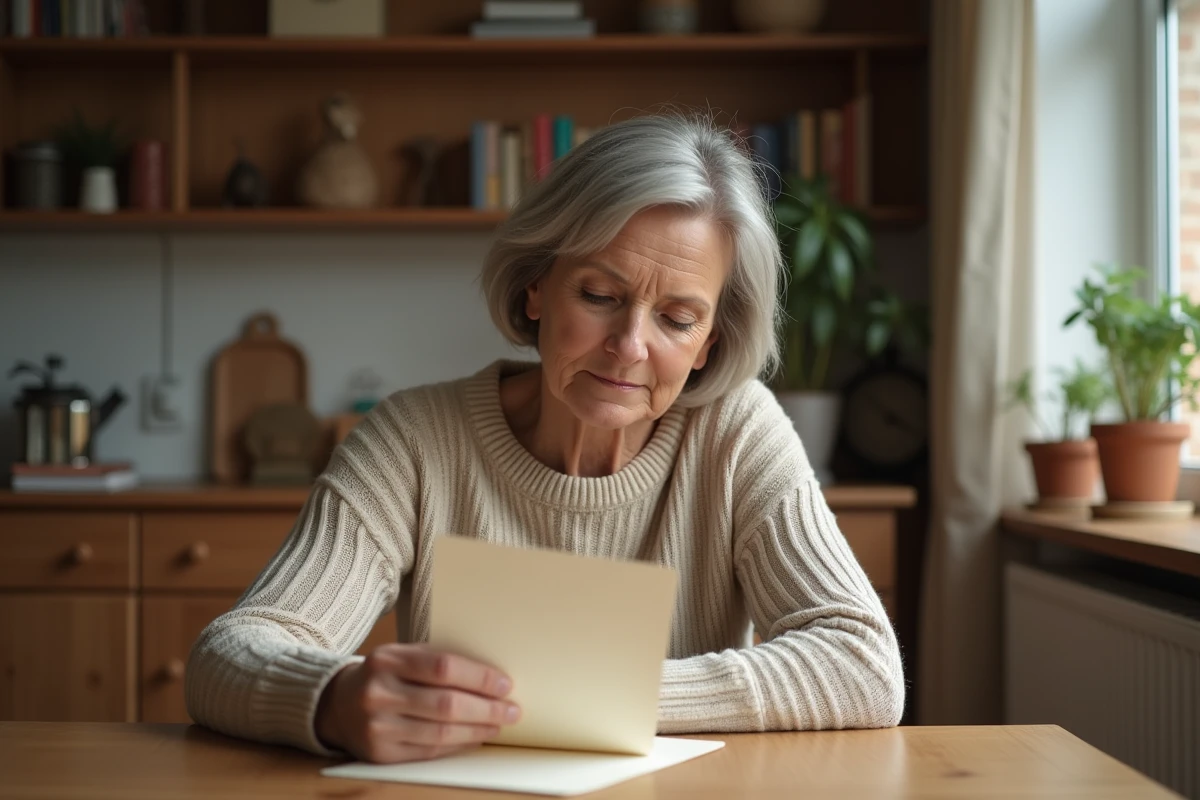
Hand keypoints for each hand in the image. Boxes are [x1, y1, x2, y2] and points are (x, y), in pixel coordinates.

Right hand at [314, 644, 520, 763]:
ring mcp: (378, 726)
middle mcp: (379, 693)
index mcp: (387, 660)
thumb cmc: (383, 675)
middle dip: (486, 709)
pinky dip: (458, 744)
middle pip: (446, 704)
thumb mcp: (402, 656)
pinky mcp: (381, 753)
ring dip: (478, 730)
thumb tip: (490, 676)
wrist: (337, 704)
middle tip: (511, 710)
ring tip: (498, 724)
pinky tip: (475, 737)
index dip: (479, 678)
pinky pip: (429, 751)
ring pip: (441, 732)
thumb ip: (437, 660)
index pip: (443, 668)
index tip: (505, 684)